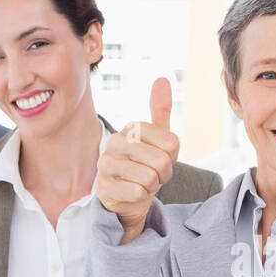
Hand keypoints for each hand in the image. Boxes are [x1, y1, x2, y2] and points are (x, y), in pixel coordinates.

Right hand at [97, 77, 179, 243]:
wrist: (127, 198)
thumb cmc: (145, 166)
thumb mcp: (158, 140)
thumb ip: (161, 112)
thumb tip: (162, 79)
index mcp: (131, 128)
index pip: (171, 142)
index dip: (172, 158)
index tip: (162, 161)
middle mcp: (115, 142)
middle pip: (161, 160)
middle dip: (163, 174)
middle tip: (154, 176)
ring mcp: (105, 165)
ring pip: (148, 177)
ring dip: (152, 186)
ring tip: (142, 184)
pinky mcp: (103, 187)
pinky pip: (136, 192)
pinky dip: (140, 196)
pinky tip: (132, 193)